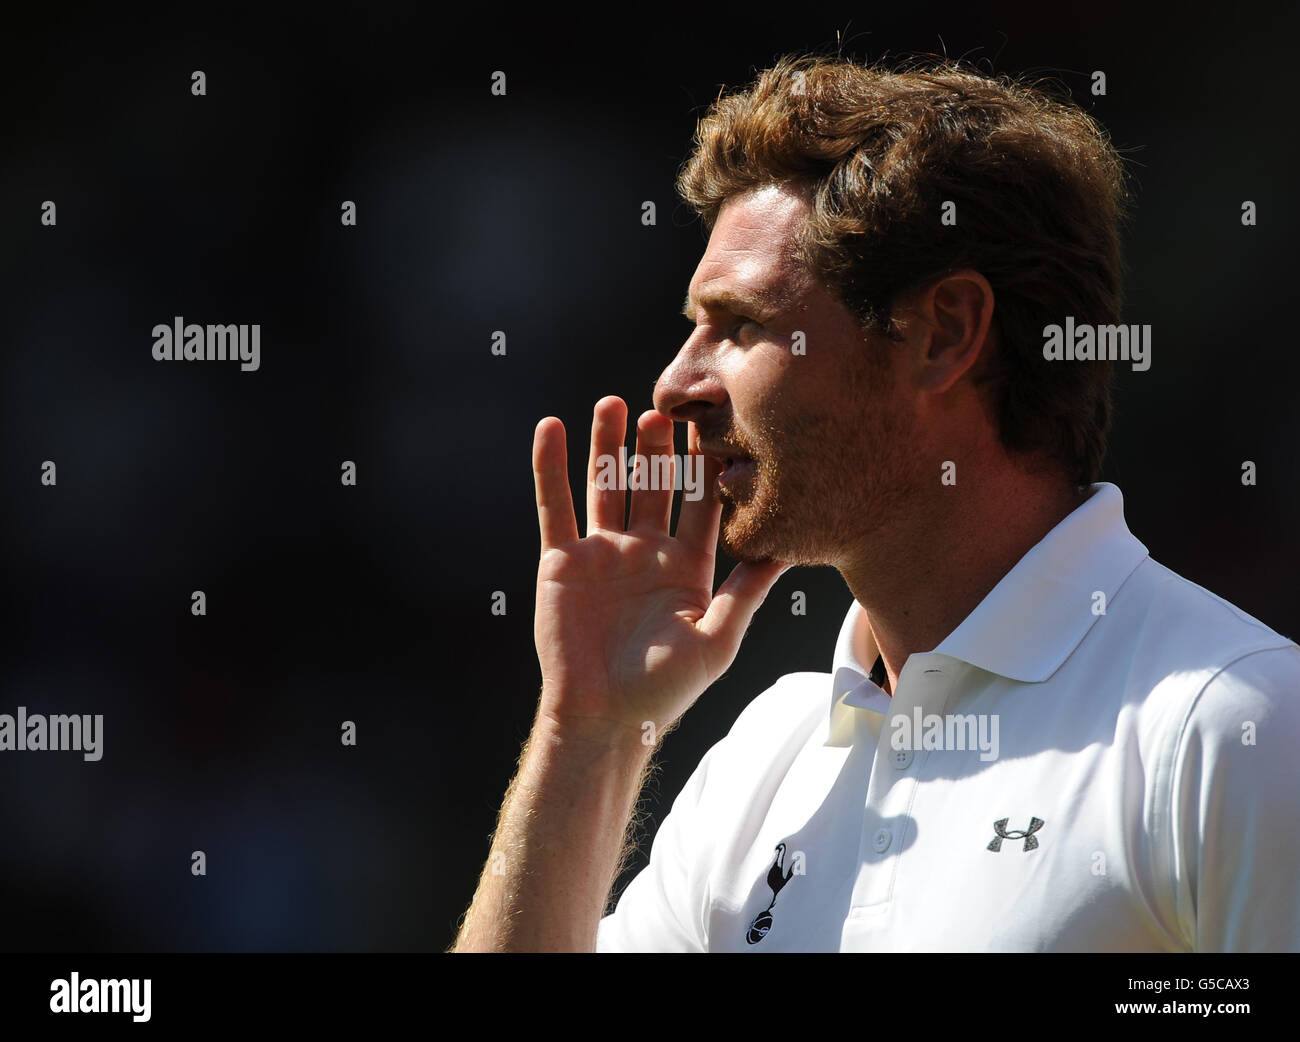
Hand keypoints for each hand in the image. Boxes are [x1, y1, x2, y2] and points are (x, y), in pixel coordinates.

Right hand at [531, 396, 787, 740]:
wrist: (602, 718)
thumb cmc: (664, 689)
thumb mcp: (717, 640)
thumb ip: (747, 592)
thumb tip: (788, 549)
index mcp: (687, 566)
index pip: (699, 504)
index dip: (705, 466)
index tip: (716, 424)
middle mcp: (646, 552)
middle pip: (653, 485)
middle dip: (658, 447)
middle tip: (665, 406)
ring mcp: (603, 553)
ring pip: (606, 485)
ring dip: (607, 446)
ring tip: (612, 404)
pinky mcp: (562, 560)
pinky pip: (555, 507)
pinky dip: (551, 468)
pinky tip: (551, 428)